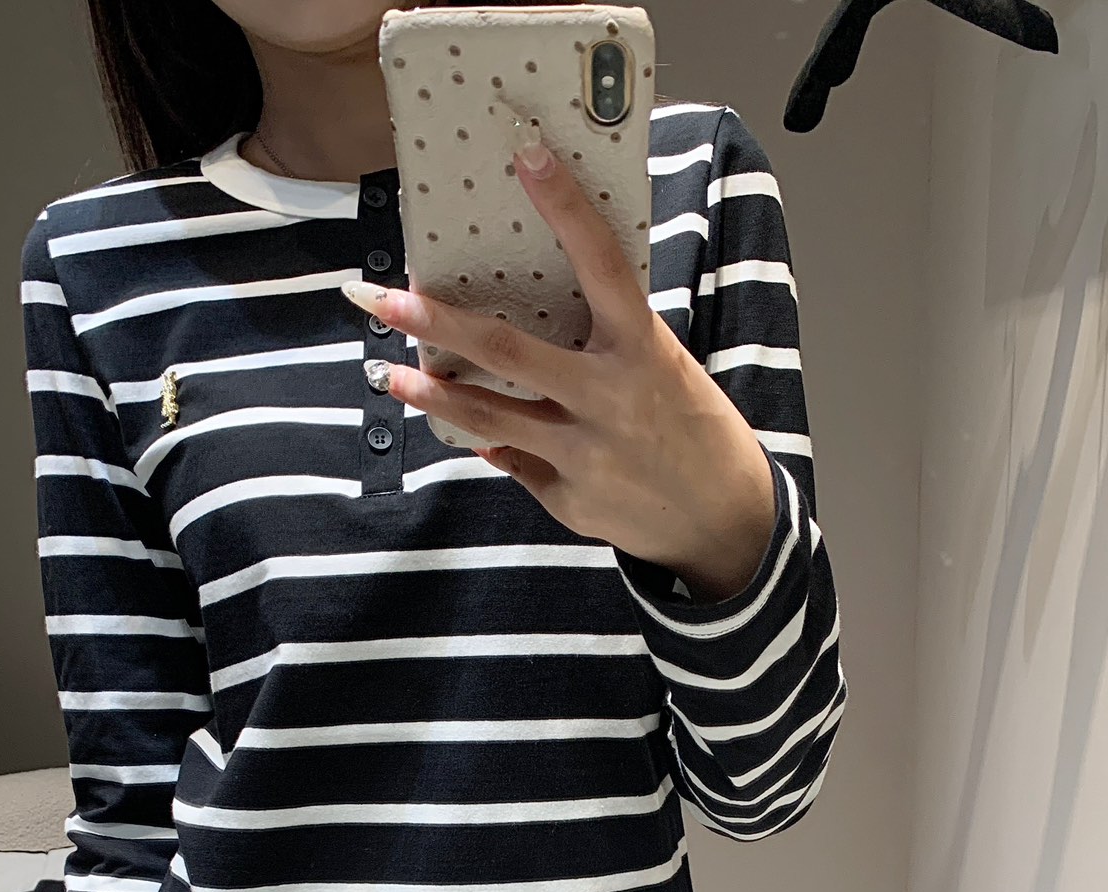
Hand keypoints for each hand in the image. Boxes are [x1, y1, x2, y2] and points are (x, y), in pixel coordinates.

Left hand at [340, 121, 777, 602]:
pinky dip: (498, 442)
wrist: (725, 520)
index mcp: (642, 350)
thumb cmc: (694, 430)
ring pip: (488, 415)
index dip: (565, 206)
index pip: (599, 263)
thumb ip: (607, 344)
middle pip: (505, 350)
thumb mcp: (664, 369)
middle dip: (435, 322)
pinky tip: (480, 432)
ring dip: (431, 393)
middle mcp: (608, 397)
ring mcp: (584, 453)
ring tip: (391, 376)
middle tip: (382, 299)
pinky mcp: (569, 498)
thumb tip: (533, 323)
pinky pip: (516, 460)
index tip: (527, 155)